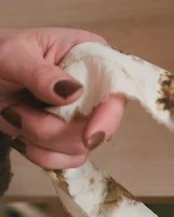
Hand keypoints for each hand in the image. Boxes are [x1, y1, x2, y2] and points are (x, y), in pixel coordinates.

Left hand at [0, 27, 124, 168]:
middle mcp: (93, 89)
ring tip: (15, 114)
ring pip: (79, 148)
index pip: (117, 89)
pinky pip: (64, 161)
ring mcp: (81, 117)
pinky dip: (38, 153)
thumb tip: (74, 92)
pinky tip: (21, 134)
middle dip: (55, 128)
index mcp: (91, 58)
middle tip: (19, 111)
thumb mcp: (14, 56)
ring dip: (40, 139)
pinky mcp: (66, 138)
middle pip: (98, 128)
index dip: (109, 115)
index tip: (89, 135)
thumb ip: (42, 73)